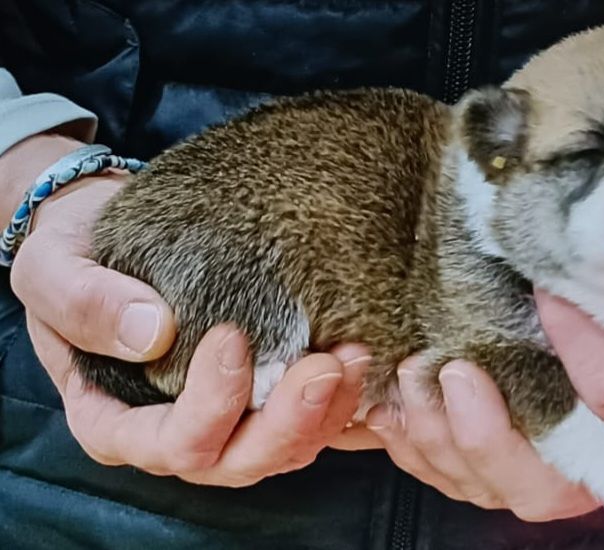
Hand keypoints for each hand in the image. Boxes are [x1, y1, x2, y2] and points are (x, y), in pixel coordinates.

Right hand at [4, 134, 368, 484]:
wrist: (112, 234)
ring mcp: (223, 417)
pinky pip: (305, 417)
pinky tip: (358, 358)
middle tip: (324, 366)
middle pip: (236, 460)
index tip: (231, 339)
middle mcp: (174, 431)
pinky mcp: (260, 394)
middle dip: (286, 424)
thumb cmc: (75, 255)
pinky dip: (336, 398)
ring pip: (281, 447)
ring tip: (354, 356)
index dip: (207, 408)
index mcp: (115, 420)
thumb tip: (153, 332)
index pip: (167, 443)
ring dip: (325, 413)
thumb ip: (86, 303)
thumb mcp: (54, 270)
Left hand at [333, 224, 603, 520]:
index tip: (548, 296)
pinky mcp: (505, 452)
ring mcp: (551, 461)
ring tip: (416, 375)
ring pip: (490, 484)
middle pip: (549, 483)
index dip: (589, 356)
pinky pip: (451, 471)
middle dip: (494, 434)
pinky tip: (390, 394)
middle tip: (458, 372)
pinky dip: (411, 439)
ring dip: (442, 437)